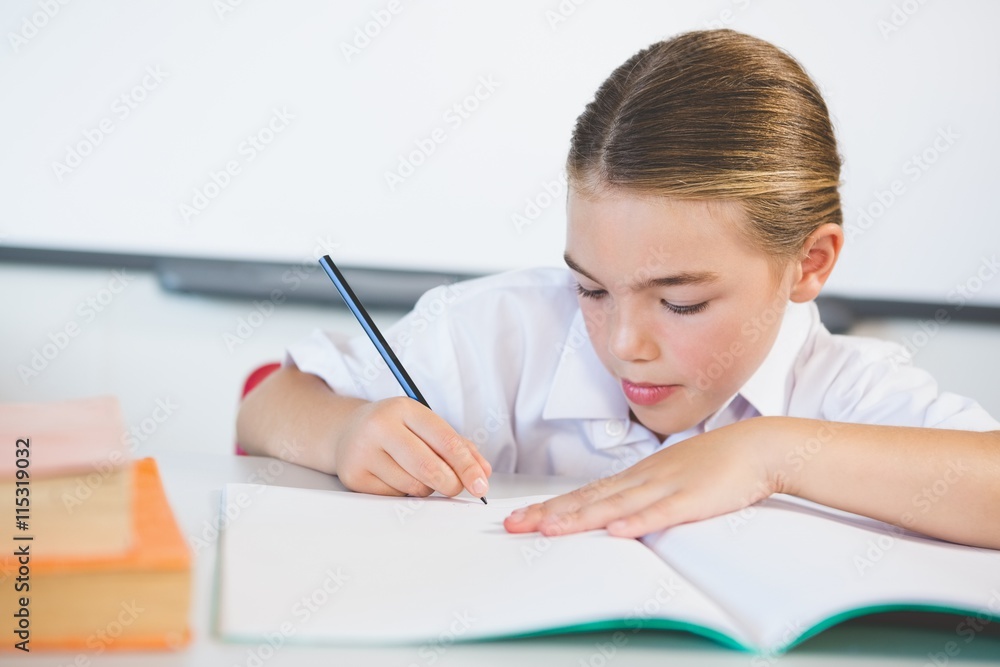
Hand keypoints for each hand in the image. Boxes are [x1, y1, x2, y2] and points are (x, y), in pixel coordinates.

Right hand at [334, 396, 491, 498]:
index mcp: (404, 408)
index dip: (468, 466)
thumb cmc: (395, 429)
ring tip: (416, 472)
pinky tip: (395, 477)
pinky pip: (395, 496)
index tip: (481, 484)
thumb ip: (458, 446)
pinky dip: (404, 493)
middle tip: (455, 487)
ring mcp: (363, 451)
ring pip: (414, 486)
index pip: (446, 441)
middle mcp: (380, 426)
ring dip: (426, 488)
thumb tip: (482, 472)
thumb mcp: (425, 426)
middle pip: (429, 468)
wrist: (348, 431)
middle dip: (451, 484)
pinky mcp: (354, 476)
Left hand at [504, 419, 778, 537]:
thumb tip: (614, 516)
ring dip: (580, 518)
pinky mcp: (694, 499)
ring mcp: (666, 487)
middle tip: (513, 525)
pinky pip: (663, 513)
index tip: (520, 517)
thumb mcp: (670, 478)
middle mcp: (643, 480)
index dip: (551, 506)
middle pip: (588, 499)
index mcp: (637, 476)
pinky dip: (639, 522)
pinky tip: (618, 531)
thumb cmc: (715, 464)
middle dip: (549, 513)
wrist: (758, 447)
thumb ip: (642, 495)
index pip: (585, 494)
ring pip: (616, 505)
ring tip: (549, 529)